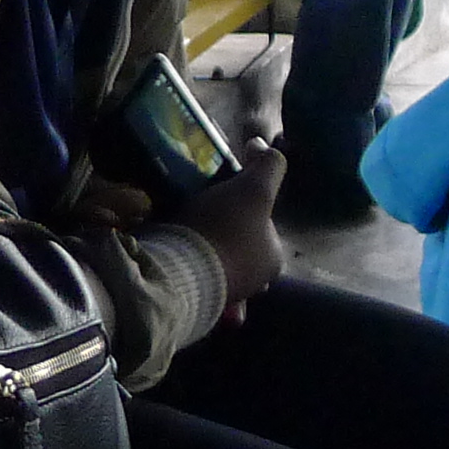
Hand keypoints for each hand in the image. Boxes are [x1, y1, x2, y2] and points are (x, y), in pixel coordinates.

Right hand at [175, 144, 288, 312]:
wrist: (182, 269)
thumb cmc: (225, 229)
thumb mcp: (254, 188)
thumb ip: (268, 165)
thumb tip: (262, 145)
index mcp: (273, 259)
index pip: (262, 226)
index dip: (244, 207)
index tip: (223, 198)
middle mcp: (255, 283)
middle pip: (240, 249)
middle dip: (227, 238)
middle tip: (201, 215)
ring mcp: (226, 296)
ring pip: (217, 267)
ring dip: (205, 255)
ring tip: (184, 233)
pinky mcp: (197, 302)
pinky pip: (196, 282)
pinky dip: (188, 271)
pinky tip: (175, 258)